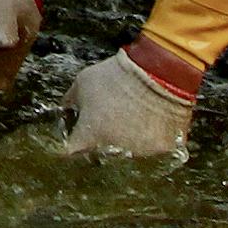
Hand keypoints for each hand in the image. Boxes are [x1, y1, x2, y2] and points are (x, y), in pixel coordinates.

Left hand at [52, 43, 195, 161]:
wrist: (158, 73)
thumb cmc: (118, 76)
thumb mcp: (83, 82)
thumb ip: (71, 101)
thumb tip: (66, 108)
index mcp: (89, 136)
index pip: (71, 152)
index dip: (71, 144)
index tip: (74, 137)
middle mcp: (112, 150)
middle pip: (100, 154)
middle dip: (100, 141)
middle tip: (108, 122)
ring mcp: (138, 152)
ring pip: (127, 153)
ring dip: (126, 141)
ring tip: (132, 117)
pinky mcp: (161, 150)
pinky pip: (152, 149)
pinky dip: (150, 138)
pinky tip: (149, 121)